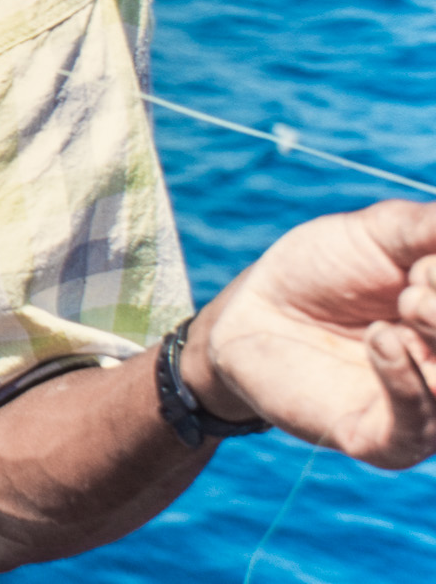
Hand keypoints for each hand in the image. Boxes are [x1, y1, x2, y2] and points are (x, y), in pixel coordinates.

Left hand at [195, 200, 435, 467]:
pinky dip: (407, 380)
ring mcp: (427, 411)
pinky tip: (384, 339)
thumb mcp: (380, 234)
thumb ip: (431, 229)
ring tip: (406, 302)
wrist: (251, 313)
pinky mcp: (385, 439)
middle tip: (415, 287)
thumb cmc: (320, 270)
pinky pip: (416, 425)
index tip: (424, 261)